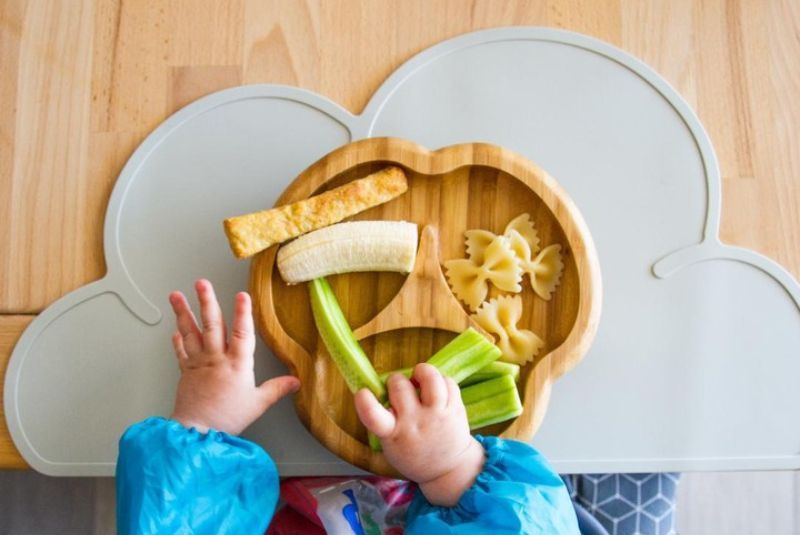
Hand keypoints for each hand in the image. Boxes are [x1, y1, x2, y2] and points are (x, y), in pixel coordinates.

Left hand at [168, 279, 299, 434]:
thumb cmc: (228, 418)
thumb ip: (276, 389)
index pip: (242, 333)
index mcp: (237, 364)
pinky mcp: (186, 372)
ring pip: (191, 333)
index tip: (242, 295)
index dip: (243, 313)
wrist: (197, 432)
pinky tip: (175, 328)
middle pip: (212, 325)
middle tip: (202, 283)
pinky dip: (178, 339)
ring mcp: (199, 363)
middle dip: (207, 301)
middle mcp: (216, 359)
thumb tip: (296, 381)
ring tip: (176, 295)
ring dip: (183, 312)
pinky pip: (181, 351)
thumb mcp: (258, 404)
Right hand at [354, 363, 484, 506]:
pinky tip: (436, 388)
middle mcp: (416, 422)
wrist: (448, 470)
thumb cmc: (412, 453)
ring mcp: (438, 415)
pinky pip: (448, 382)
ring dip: (421, 372)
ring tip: (419, 378)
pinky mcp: (456, 409)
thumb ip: (383, 419)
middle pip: (400, 386)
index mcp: (393, 434)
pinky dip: (440, 380)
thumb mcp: (390, 444)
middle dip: (396, 380)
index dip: (365, 401)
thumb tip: (380, 387)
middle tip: (399, 388)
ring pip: (430, 378)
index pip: (374, 417)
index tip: (362, 392)